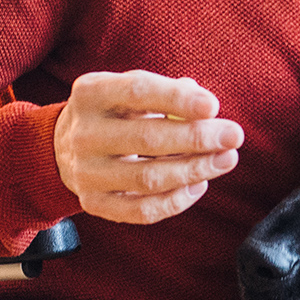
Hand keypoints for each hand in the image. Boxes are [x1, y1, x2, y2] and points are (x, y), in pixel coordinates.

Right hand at [53, 71, 243, 224]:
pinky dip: (177, 200)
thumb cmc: (116, 112)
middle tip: (234, 137)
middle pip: (147, 139)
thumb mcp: (131, 89)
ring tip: (226, 160)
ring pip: (148, 179)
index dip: (178, 100)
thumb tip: (207, 108)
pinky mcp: (93, 203)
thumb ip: (169, 92)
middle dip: (197, 139)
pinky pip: (142, 210)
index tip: (214, 106)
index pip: (137, 92)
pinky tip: (199, 184)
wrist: (65, 146)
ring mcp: (85, 172)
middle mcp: (83, 133)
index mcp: (91, 93)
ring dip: (195, 170)